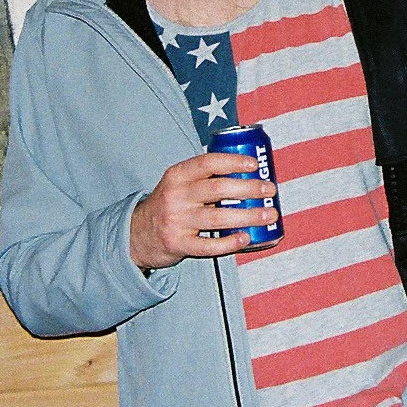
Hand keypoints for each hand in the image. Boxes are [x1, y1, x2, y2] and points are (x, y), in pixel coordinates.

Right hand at [129, 151, 279, 271]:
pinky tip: (246, 238)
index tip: (254, 164)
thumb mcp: (178, 184)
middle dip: (249, 188)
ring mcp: (177, 221)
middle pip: (217, 189)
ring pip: (218, 217)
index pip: (208, 162)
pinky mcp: (178, 244)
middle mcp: (176, 196)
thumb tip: (248, 175)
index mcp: (177, 175)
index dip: (233, 161)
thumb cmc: (168, 205)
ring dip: (248, 216)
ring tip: (268, 215)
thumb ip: (204, 178)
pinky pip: (209, 245)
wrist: (137, 233)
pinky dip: (230, 242)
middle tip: (270, 190)